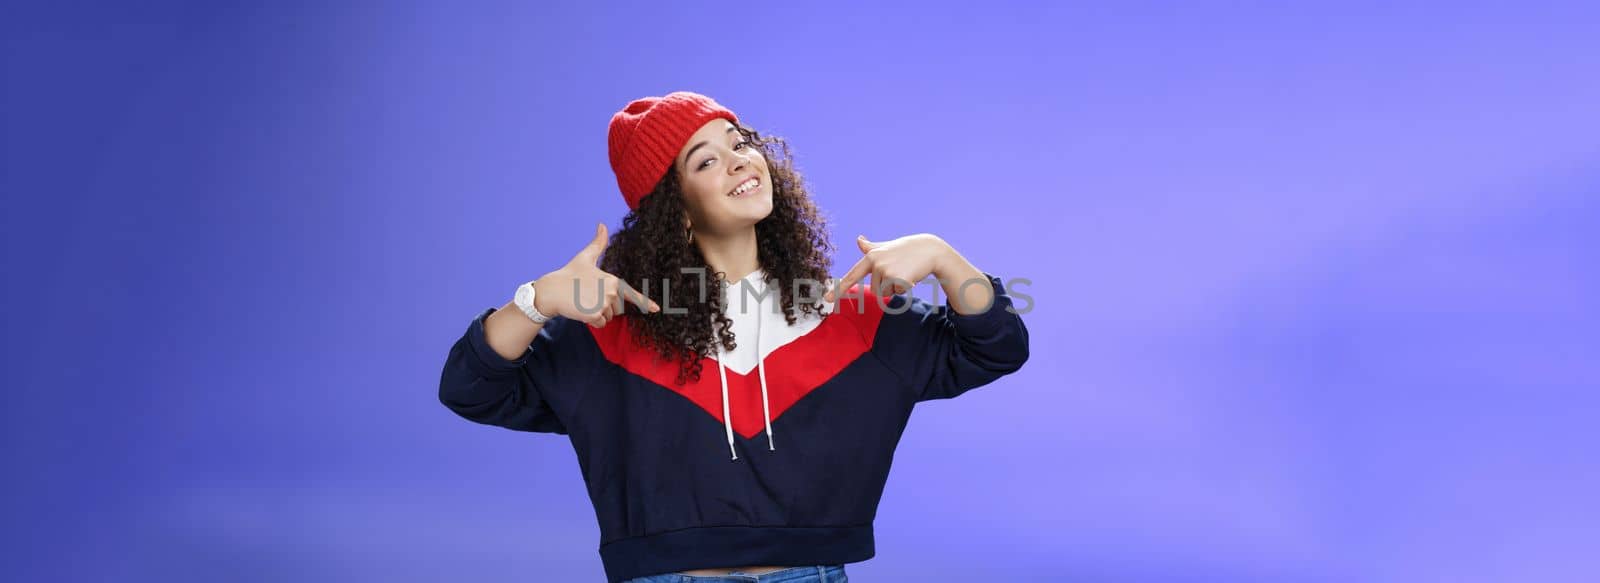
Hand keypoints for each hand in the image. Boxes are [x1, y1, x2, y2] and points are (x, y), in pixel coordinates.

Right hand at [535, 222, 659, 326]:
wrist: (552, 290)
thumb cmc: (570, 274)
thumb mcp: (586, 257)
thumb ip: (598, 243)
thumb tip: (602, 224)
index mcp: (613, 280)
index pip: (632, 294)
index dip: (645, 303)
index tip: (657, 309)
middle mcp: (611, 292)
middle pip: (617, 309)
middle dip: (605, 306)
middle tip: (589, 296)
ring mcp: (603, 304)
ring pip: (609, 317)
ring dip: (599, 314)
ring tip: (584, 302)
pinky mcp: (594, 315)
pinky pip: (600, 324)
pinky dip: (592, 321)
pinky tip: (582, 311)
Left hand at [824, 233, 953, 301]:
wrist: (929, 249)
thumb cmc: (907, 249)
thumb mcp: (887, 247)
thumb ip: (871, 247)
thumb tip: (859, 239)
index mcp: (870, 256)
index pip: (852, 275)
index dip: (839, 288)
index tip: (827, 298)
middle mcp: (875, 263)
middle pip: (874, 290)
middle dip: (887, 286)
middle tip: (898, 271)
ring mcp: (886, 271)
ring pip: (885, 293)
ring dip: (895, 287)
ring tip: (904, 272)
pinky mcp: (897, 278)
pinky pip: (897, 293)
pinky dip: (905, 288)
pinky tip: (911, 275)